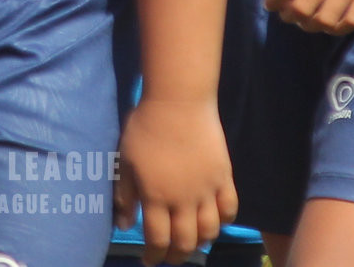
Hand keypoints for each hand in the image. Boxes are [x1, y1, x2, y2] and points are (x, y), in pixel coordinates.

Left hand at [114, 97, 235, 263]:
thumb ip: (126, 195)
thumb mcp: (126, 161)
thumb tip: (123, 225)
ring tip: (192, 242)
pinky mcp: (224, 177)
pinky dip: (224, 221)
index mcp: (156, 196)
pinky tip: (215, 221)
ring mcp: (207, 189)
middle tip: (170, 256)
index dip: (153, 255)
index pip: (157, 239)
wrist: (178, 102)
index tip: (149, 260)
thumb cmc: (146, 128)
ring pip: (209, 230)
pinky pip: (230, 208)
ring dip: (200, 242)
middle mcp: (184, 199)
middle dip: (176, 255)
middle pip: (185, 241)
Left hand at [258, 0, 353, 34]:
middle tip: (287, 15)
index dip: (274, 1)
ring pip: (326, 18)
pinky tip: (329, 24)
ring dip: (310, 26)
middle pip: (303, 6)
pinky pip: (352, 21)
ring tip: (305, 21)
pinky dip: (337, 29)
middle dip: (289, 16)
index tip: (270, 4)